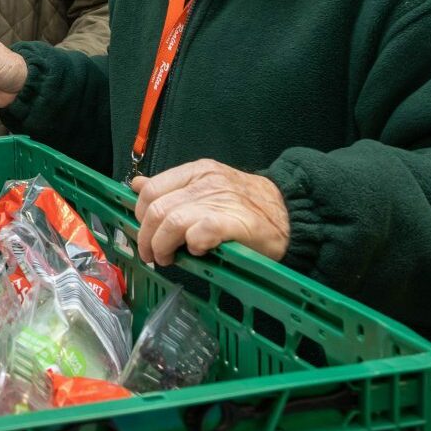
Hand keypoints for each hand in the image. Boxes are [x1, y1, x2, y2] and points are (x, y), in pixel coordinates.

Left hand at [132, 159, 289, 264]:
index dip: (140, 215)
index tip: (144, 232)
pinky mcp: (236, 222)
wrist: (293, 213)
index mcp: (197, 171)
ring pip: (172, 222)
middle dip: (147, 237)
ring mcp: (221, 201)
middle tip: (153, 254)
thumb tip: (138, 185)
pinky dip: (192, 244)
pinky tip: (197, 251)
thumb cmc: (248, 206)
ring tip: (169, 258)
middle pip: (157, 209)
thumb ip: (173, 187)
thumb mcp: (207, 187)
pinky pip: (200, 232)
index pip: (151, 189)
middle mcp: (206, 182)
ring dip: (163, 246)